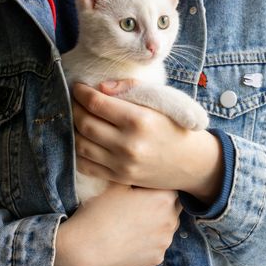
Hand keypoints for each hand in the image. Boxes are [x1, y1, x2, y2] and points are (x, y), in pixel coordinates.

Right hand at [53, 182, 181, 265]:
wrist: (86, 247)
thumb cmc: (101, 211)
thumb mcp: (118, 184)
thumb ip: (138, 176)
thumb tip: (144, 169)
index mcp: (165, 198)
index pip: (172, 186)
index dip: (159, 185)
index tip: (146, 187)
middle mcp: (171, 220)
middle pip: (174, 206)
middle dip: (162, 204)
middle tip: (140, 205)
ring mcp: (165, 241)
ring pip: (167, 227)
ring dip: (157, 223)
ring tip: (134, 223)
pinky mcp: (158, 258)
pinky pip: (157, 245)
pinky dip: (149, 242)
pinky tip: (132, 239)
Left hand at [71, 81, 222, 203]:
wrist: (193, 163)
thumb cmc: (177, 127)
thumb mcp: (162, 102)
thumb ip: (131, 89)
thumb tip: (100, 87)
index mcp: (140, 120)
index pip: (97, 103)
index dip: (81, 92)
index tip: (77, 87)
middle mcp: (129, 144)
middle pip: (84, 123)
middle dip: (73, 108)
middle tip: (74, 101)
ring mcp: (123, 164)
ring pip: (81, 145)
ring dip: (72, 129)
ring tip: (75, 118)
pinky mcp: (120, 178)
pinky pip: (86, 166)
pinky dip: (77, 152)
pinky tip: (81, 140)